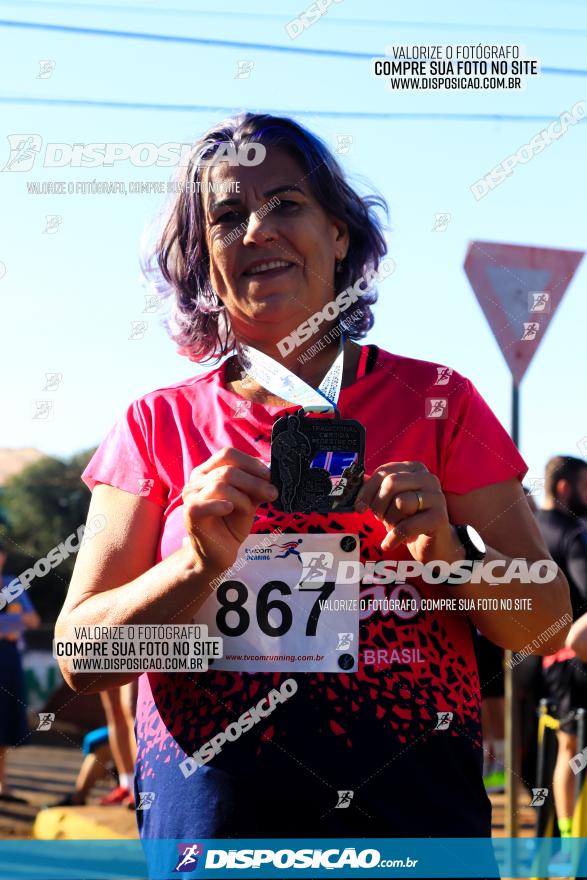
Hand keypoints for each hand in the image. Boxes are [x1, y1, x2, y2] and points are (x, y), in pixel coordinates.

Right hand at [182, 447, 277, 571]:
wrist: (217, 554)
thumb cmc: (231, 525)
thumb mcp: (248, 501)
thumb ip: (255, 487)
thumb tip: (270, 473)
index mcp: (208, 471)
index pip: (228, 454)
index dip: (251, 463)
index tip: (270, 475)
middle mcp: (196, 480)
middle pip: (228, 470)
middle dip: (255, 481)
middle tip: (273, 493)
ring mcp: (191, 495)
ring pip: (221, 484)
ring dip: (243, 496)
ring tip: (252, 509)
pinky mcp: (190, 513)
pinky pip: (208, 502)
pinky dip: (223, 504)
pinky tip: (231, 509)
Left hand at [354, 461, 458, 563]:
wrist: (434, 543)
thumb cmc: (409, 518)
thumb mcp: (391, 500)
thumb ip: (376, 488)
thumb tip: (356, 481)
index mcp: (415, 468)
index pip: (384, 471)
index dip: (367, 490)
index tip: (359, 507)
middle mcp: (428, 478)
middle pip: (391, 483)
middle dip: (378, 504)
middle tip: (379, 518)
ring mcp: (436, 496)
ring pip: (400, 502)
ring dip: (390, 520)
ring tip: (394, 527)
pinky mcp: (439, 517)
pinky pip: (407, 525)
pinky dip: (393, 537)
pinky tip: (388, 544)